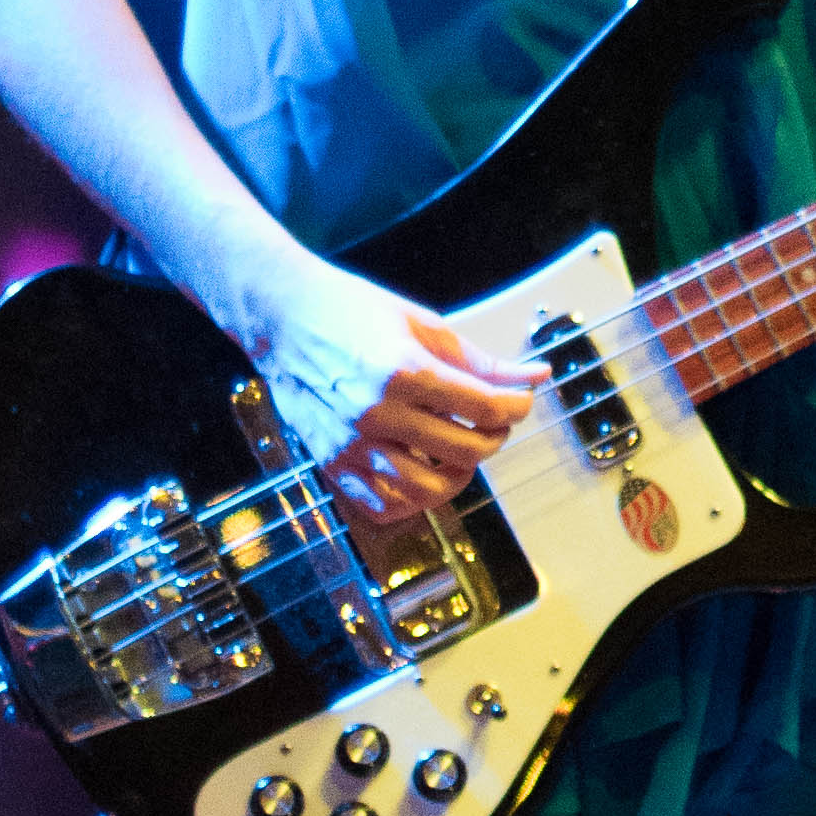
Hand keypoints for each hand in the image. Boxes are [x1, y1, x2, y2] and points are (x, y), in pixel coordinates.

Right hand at [247, 251, 535, 522]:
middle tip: (492, 422)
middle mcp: (377, 414)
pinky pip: (382, 504)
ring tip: (460, 451)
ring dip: (458, 475)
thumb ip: (479, 360)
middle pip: (465, 451)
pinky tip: (424, 473)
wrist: (281, 318)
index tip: (519, 401)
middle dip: (494, 437)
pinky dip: (412, 500)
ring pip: (427, 490)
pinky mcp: (331, 462)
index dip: (516, 407)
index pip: (485, 408)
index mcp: (403, 372)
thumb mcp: (422, 323)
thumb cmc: (349, 311)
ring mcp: (351, 444)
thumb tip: (534, 376)